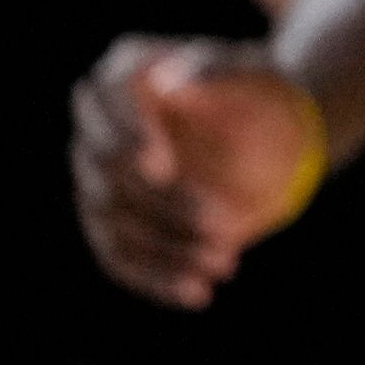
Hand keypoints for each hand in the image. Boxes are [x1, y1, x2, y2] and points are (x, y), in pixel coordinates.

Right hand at [68, 38, 320, 307]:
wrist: (266, 127)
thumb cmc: (256, 90)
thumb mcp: (251, 71)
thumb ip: (214, 70)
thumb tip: (169, 80)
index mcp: (123, 74)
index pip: (108, 103)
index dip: (130, 137)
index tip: (162, 168)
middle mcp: (98, 125)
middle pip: (109, 172)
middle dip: (166, 204)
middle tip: (225, 225)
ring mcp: (98, 177)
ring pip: (114, 222)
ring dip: (168, 249)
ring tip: (226, 262)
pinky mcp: (113, 220)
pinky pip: (121, 257)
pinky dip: (158, 278)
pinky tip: (198, 295)